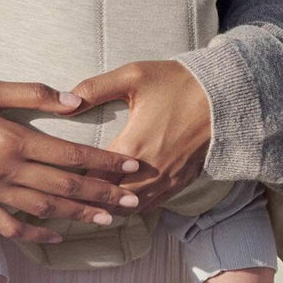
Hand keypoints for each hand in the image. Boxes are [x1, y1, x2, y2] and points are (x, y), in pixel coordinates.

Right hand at [0, 78, 142, 244]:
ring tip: (107, 218)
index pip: (70, 154)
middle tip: (133, 200)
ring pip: (44, 209)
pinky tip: (57, 236)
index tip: (130, 165)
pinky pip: (11, 228)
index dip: (104, 161)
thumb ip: (32, 93)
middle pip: (65, 185)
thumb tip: (74, 101)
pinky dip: (36, 236)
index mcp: (12, 140)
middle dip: (103, 193)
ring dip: (78, 215)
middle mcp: (6, 171)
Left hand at [66, 60, 211, 211]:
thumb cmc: (177, 82)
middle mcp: (150, 170)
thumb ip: (96, 88)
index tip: (58, 179)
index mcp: (133, 146)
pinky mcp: (182, 181)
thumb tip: (66, 101)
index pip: (95, 176)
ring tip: (92, 203)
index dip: (75, 180)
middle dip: (92, 198)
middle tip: (70, 197)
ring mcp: (168, 179)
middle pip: (112, 198)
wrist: (224, 95)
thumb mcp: (134, 75)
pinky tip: (125, 200)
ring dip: (113, 206)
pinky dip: (136, 205)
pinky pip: (154, 204)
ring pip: (133, 207)